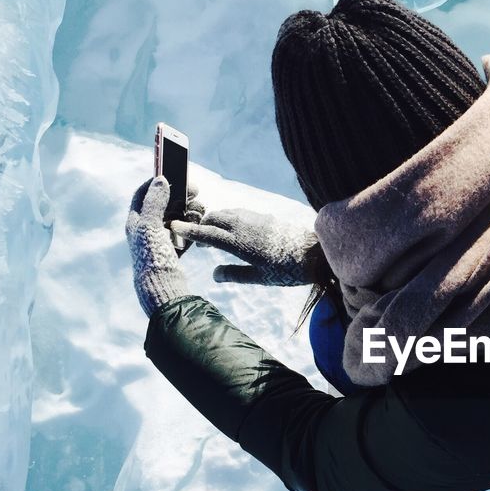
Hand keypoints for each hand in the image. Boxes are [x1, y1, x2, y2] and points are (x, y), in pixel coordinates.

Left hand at [125, 176, 189, 315]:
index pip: (143, 193)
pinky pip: (184, 232)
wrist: (163, 287)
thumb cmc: (152, 256)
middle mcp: (145, 229)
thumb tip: (160, 179)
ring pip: (176, 217)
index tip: (174, 175)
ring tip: (200, 209)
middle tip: (195, 191)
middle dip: (179, 196)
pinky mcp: (171, 250)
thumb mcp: (150, 226)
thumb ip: (154, 201)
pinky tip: (200, 223)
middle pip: (163, 204)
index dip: (157, 181)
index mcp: (136, 222)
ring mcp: (159, 240)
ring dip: (188, 210)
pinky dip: (192, 225)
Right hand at [171, 206, 316, 285]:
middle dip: (201, 226)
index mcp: (239, 242)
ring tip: (212, 235)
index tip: (174, 227)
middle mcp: (243, 225)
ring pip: (225, 213)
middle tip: (196, 239)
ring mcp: (254, 218)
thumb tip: (214, 273)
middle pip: (213, 219)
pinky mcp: (263, 217)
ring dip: (214, 221)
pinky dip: (227, 218)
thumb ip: (235, 274)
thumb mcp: (260, 278)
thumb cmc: (288, 270)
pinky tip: (231, 230)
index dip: (189, 231)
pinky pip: (237, 213)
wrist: (315, 253)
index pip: (207, 234)